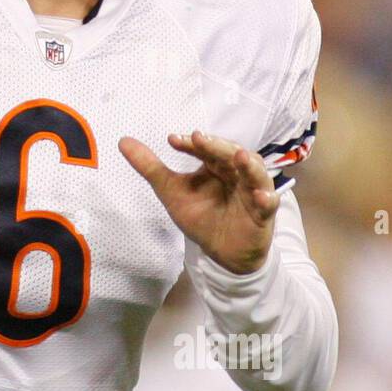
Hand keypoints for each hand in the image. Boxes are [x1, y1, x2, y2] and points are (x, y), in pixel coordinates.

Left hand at [118, 130, 277, 274]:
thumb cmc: (201, 216)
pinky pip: (268, 203)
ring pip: (254, 172)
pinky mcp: (263, 212)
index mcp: (215, 164)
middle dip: (216, 146)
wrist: (222, 252)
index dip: (191, 143)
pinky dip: (266, 198)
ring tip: (239, 156)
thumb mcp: (172, 192)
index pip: (204, 148)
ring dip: (248, 164)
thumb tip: (123, 141)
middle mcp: (236, 172)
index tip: (172, 139)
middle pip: (229, 154)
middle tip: (199, 138)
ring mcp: (252, 190)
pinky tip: (261, 196)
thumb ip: (150, 167)